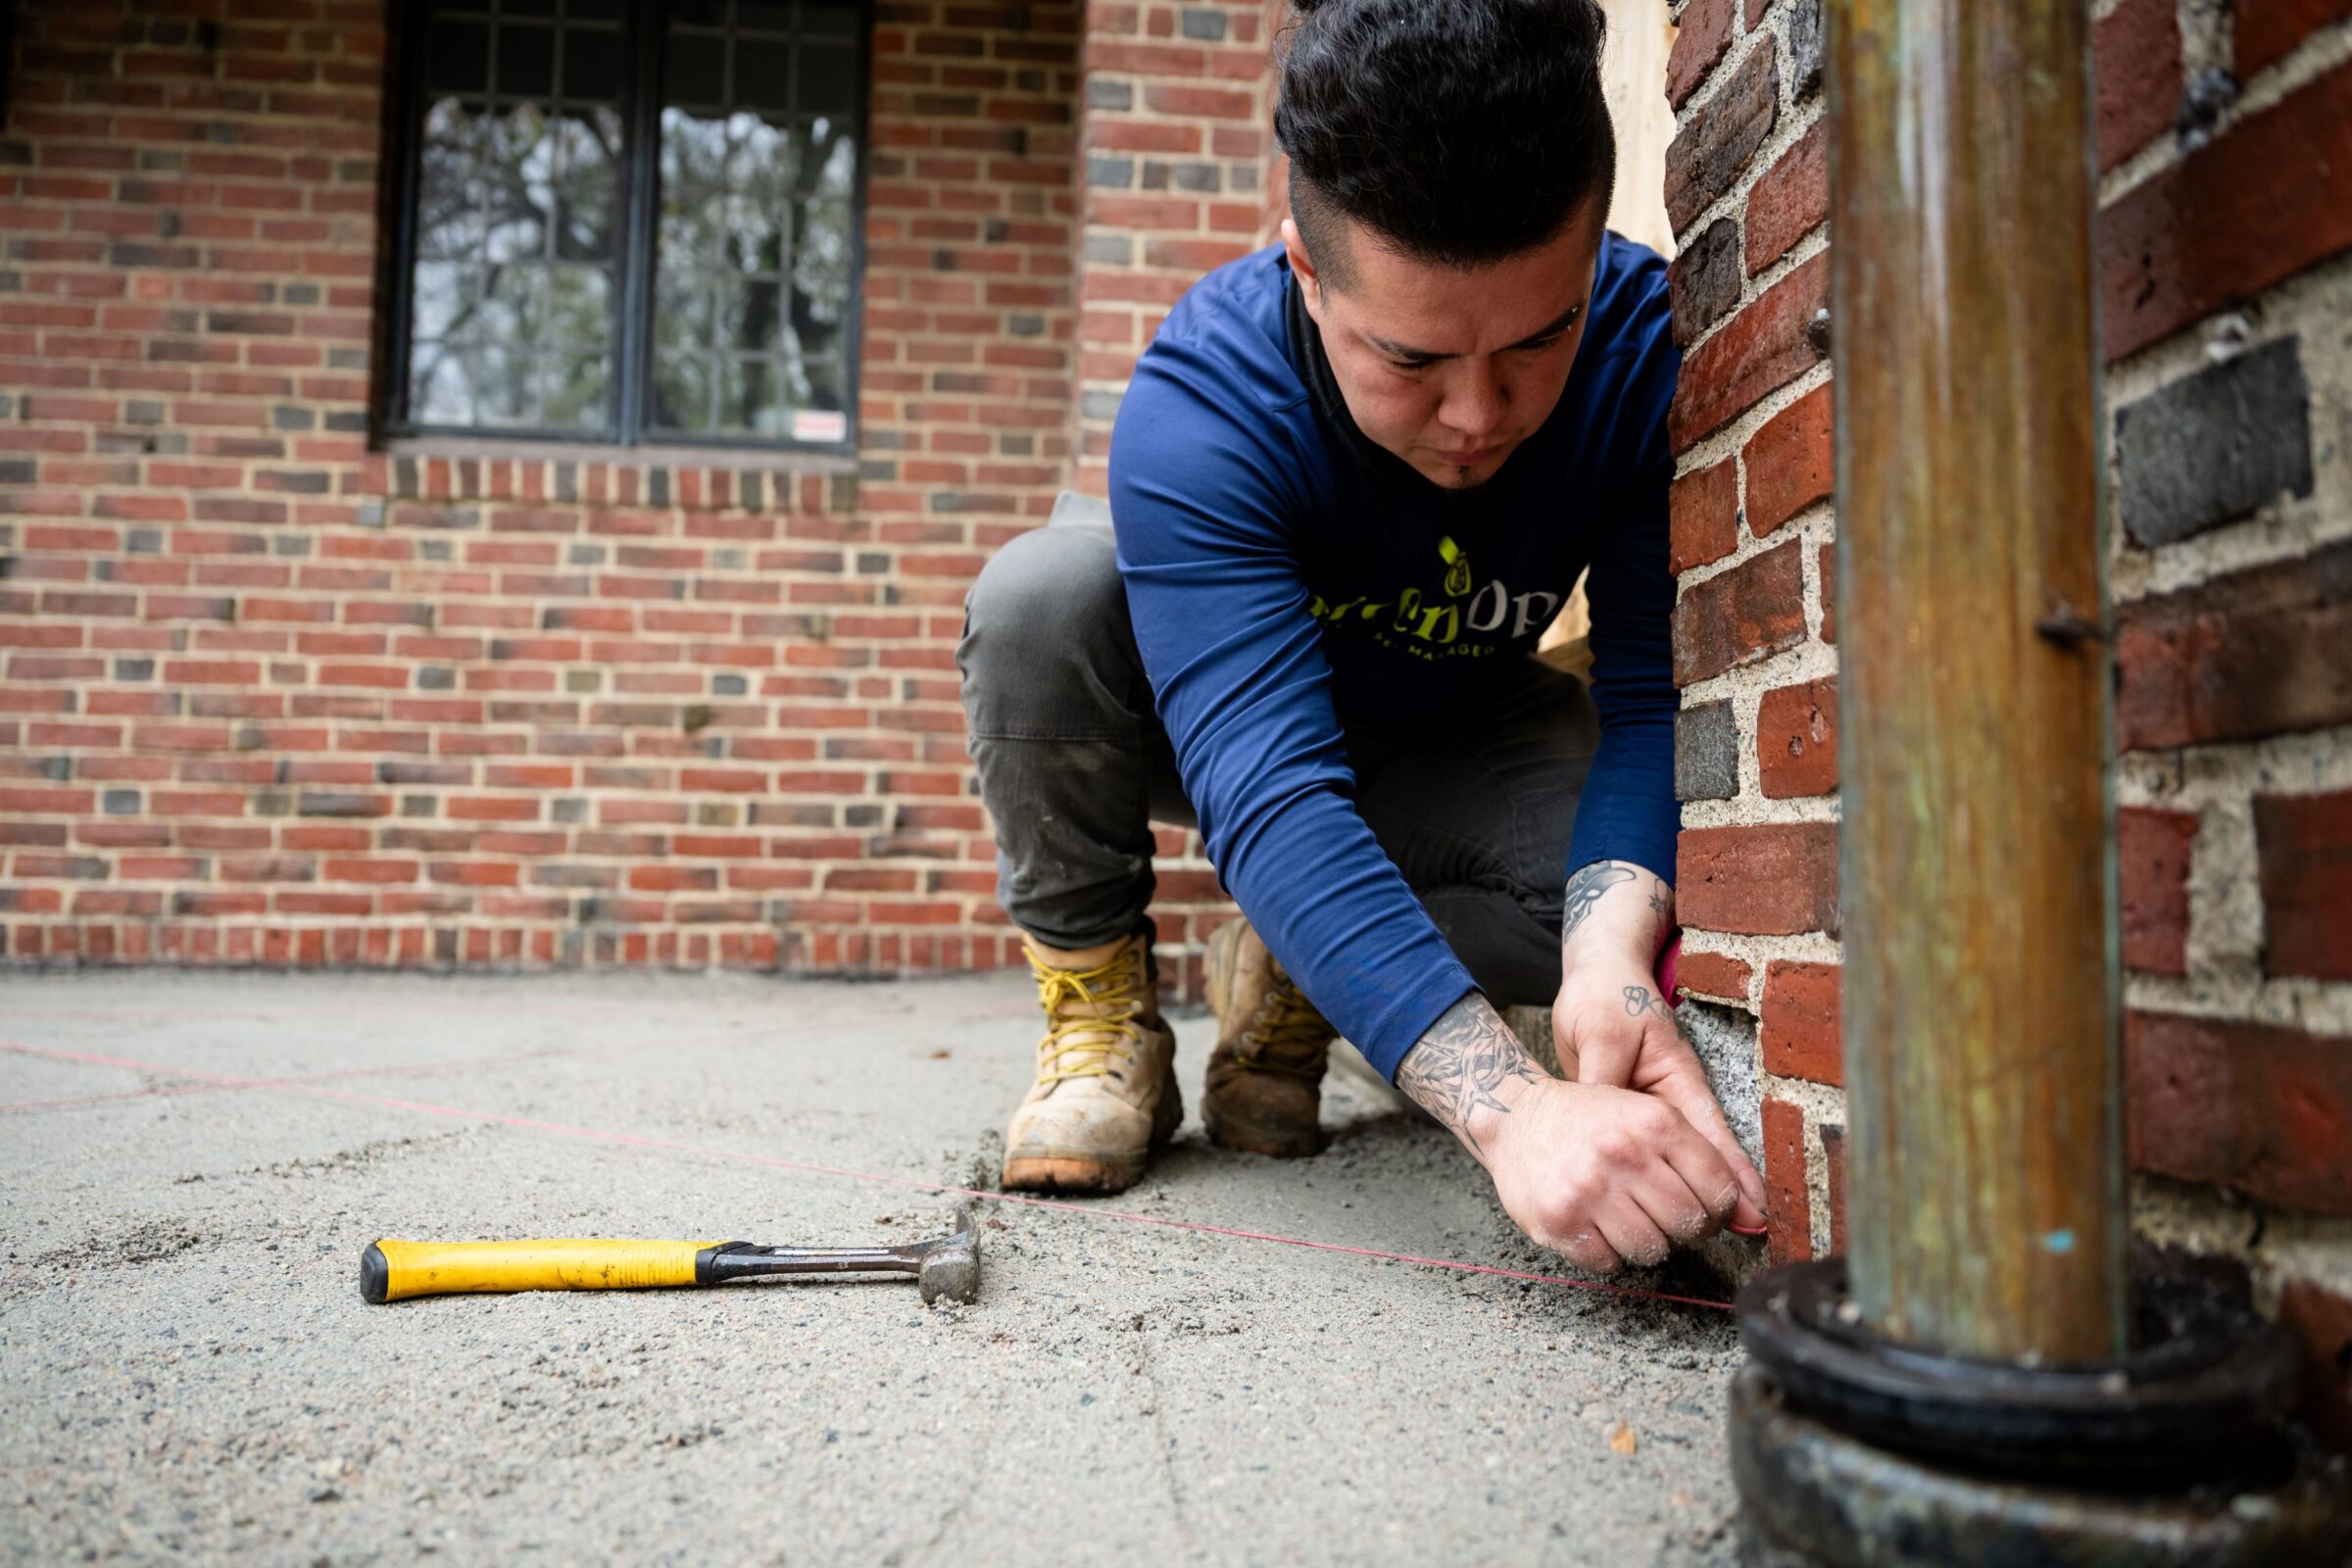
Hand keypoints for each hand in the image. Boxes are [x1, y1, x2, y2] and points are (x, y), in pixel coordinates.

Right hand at [1483, 1074, 1747, 1272]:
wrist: (1516, 1116)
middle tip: (1660, 1213)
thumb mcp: (1648, 1117)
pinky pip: (1609, 1262)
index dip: (1715, 1208)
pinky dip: (1607, 1252)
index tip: (1700, 1207)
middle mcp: (1624, 1154)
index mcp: (1655, 1122)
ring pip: (1651, 1250)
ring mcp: (1590, 1190)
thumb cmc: (1590, 1119)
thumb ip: (1702, 1160)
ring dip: (1643, 1241)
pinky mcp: (1560, 1220)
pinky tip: (1595, 1223)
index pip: (1718, 1191)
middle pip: (1688, 1224)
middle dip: (1681, 1227)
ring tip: (1625, 1216)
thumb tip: (1754, 1217)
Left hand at [1553, 862, 1766, 1231]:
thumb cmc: (1603, 998)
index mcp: (1676, 1079)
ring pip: (1680, 1162)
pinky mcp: (1631, 1115)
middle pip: (1704, 1158)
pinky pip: (1649, 1156)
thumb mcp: (1602, 1033)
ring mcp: (1653, 1109)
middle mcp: (1671, 1099)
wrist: (1598, 975)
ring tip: (1712, 1237)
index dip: (1734, 1176)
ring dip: (1693, 1195)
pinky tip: (1660, 1211)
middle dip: (1720, 1198)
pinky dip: (1657, 1182)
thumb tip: (1602, 1124)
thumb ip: (1604, 1078)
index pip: (1711, 1136)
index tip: (1756, 1212)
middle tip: (1739, 1236)